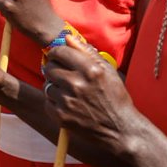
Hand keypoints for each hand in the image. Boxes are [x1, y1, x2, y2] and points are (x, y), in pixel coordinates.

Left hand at [43, 35, 142, 156]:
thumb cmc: (115, 97)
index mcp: (90, 70)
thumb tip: (67, 38)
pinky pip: (47, 102)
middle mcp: (76, 84)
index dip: (57, 53)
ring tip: (70, 92)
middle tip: (64, 76)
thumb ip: (87, 52)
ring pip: (47, 85)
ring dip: (55, 87)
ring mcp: (67, 101)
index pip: (59, 52)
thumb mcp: (108, 71)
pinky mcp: (61, 116)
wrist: (120, 129)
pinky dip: (55, 102)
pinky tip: (69, 104)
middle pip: (49, 67)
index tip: (59, 57)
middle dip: (55, 69)